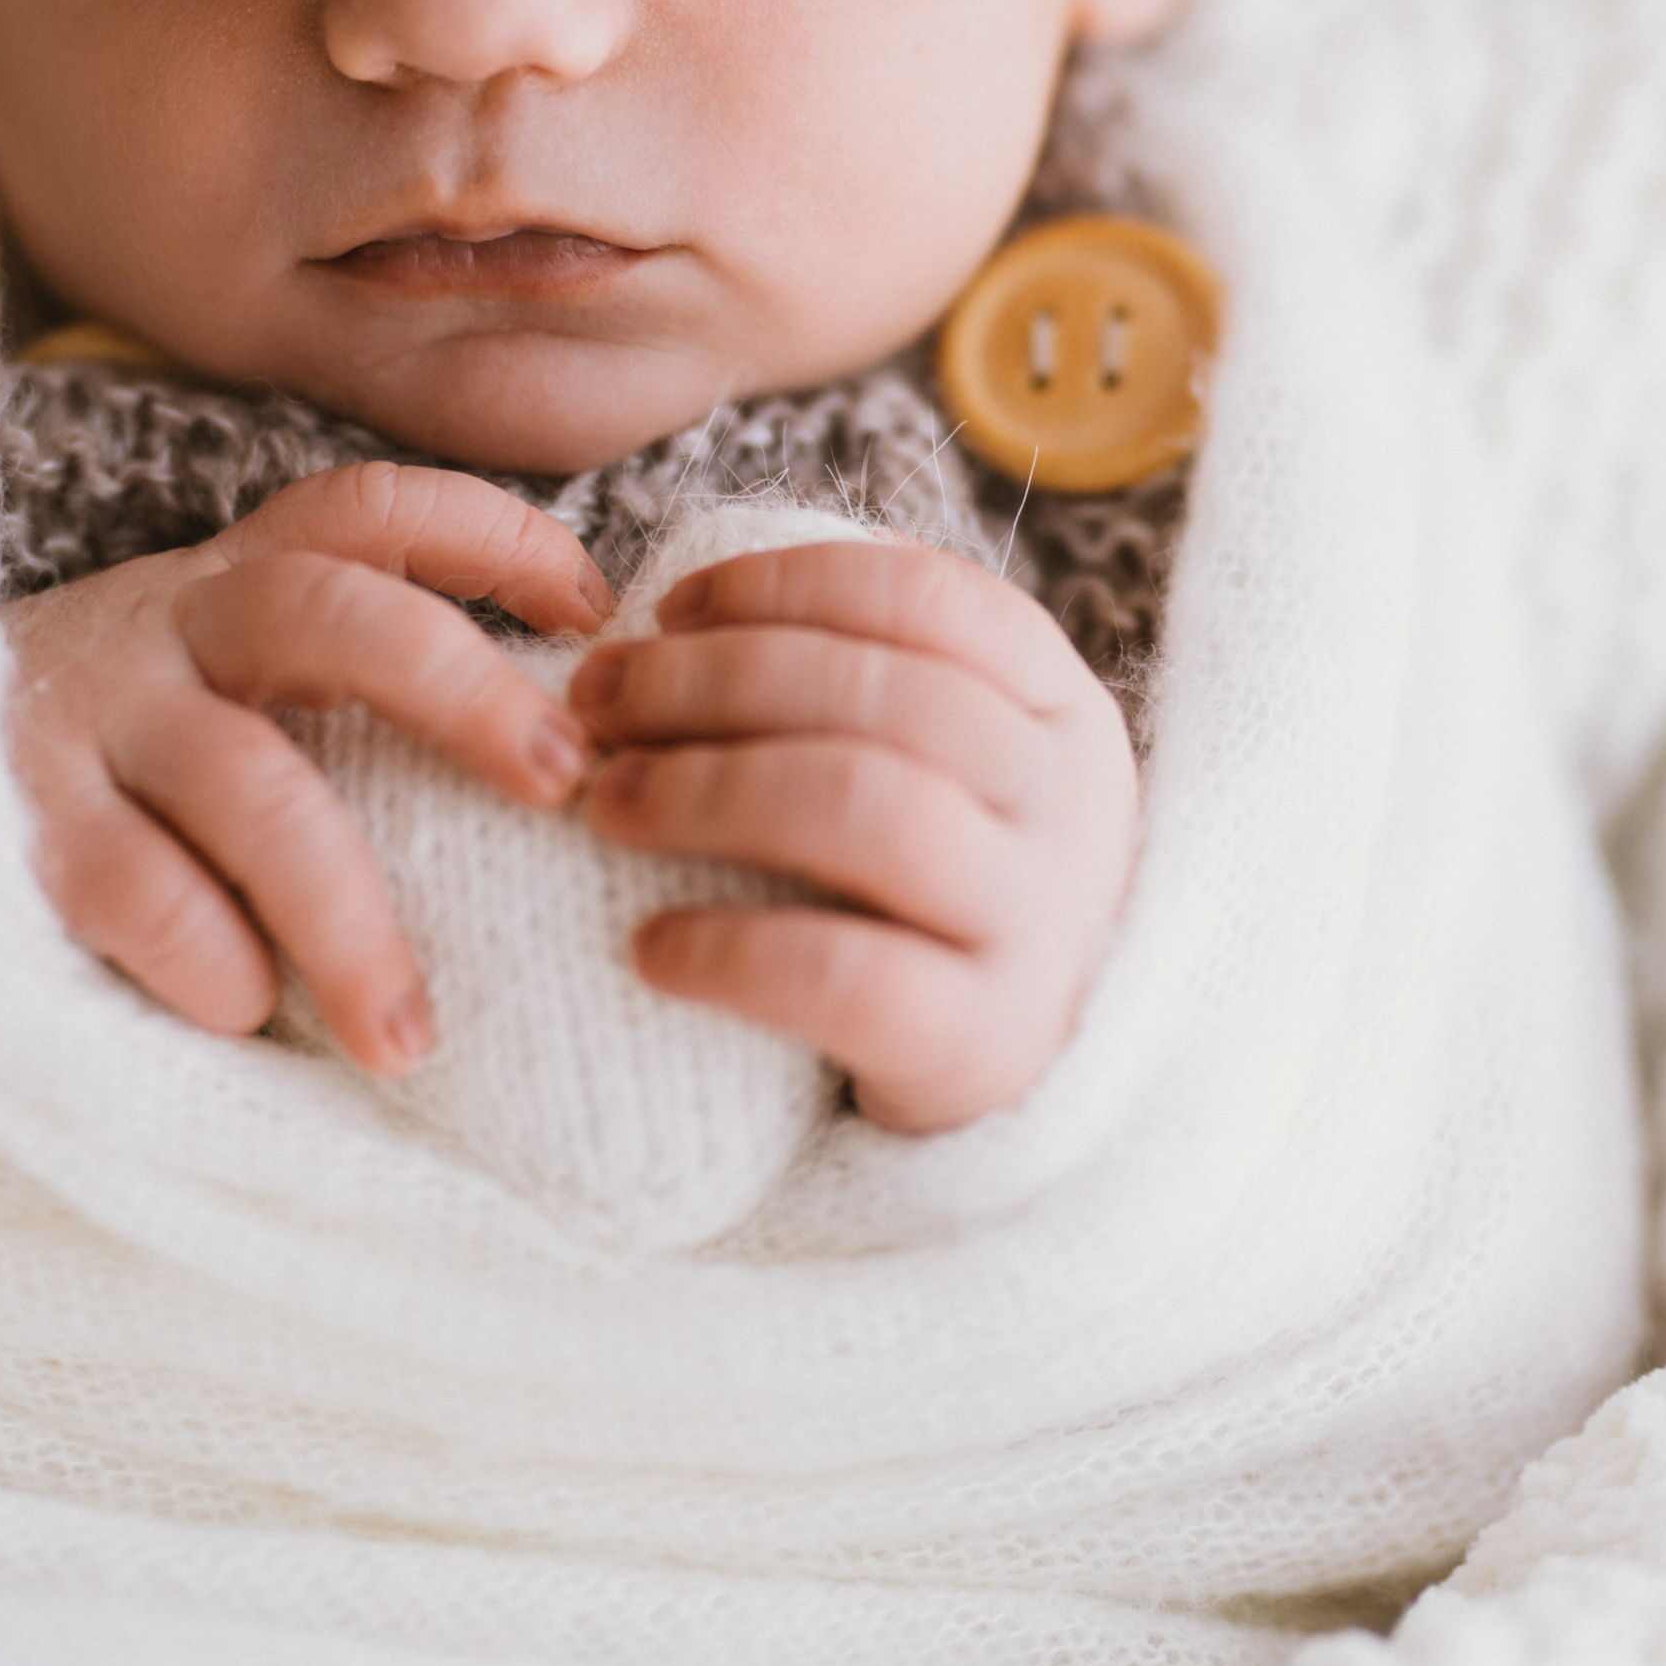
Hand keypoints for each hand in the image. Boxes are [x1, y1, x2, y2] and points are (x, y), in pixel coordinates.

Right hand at [3, 462, 608, 1075]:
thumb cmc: (109, 748)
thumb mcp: (218, 679)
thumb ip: (338, 690)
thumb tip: (559, 772)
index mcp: (230, 582)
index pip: (371, 510)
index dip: (492, 534)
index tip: (593, 608)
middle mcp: (165, 624)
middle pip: (333, 612)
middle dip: (463, 688)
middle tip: (565, 783)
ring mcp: (90, 716)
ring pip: (252, 785)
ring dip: (349, 917)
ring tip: (410, 1038)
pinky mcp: (16, 821)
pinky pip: (138, 892)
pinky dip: (210, 960)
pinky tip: (248, 1010)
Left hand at [568, 538, 1137, 1132]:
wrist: (1019, 1079)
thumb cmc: (933, 887)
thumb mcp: (942, 764)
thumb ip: (857, 675)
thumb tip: (681, 611)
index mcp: (1059, 710)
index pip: (926, 598)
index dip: (783, 586)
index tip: (668, 609)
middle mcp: (1068, 806)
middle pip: (881, 695)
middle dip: (711, 680)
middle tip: (596, 701)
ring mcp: (1039, 926)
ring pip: (868, 806)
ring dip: (709, 788)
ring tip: (609, 806)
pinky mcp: (984, 1045)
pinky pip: (846, 977)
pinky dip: (729, 952)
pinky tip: (651, 948)